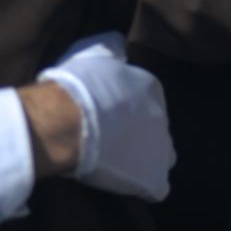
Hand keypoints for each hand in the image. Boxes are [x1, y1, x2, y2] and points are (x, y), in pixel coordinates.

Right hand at [36, 33, 175, 201]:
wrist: (66, 121)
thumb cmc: (76, 86)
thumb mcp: (96, 53)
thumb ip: (113, 49)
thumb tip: (119, 43)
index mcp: (152, 88)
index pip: (147, 102)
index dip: (126, 113)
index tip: (108, 118)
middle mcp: (164, 116)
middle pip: (155, 129)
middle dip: (138, 136)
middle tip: (111, 142)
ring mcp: (161, 148)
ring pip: (160, 157)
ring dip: (143, 161)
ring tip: (118, 166)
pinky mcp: (152, 176)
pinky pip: (156, 185)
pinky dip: (144, 187)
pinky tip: (126, 186)